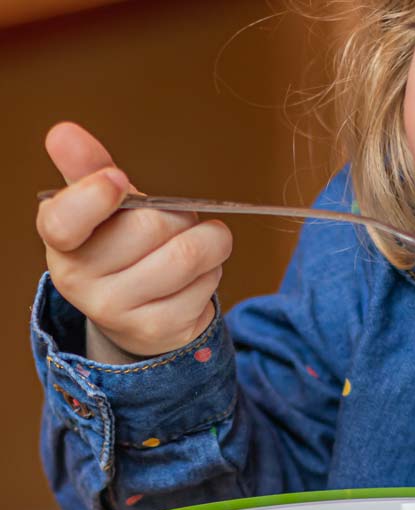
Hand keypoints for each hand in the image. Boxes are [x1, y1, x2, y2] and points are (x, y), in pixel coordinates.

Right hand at [36, 122, 232, 357]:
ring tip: (203, 241)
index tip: (117, 179)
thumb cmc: (121, 249)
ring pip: (187, 256)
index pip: (64, 222)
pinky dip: (213, 271)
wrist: (132, 315)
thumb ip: (88, 169)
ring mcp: (120, 312)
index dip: (92, 198)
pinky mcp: (160, 330)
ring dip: (209, 241)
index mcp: (61, 242)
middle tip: (181, 218)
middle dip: (180, 214)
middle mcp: (81, 282)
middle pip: (150, 226)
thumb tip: (65, 133)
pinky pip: (205, 286)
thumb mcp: (101, 208)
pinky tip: (198, 275)